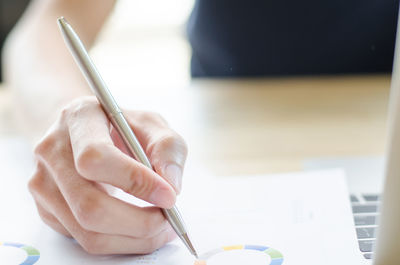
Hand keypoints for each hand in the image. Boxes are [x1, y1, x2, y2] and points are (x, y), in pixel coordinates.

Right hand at [28, 96, 187, 253]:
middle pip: (89, 204)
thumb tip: (171, 186)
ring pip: (87, 231)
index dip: (134, 181)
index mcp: (79, 118)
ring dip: (133, 239)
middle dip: (139, 222)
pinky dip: (120, 242)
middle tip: (169, 220)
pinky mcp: (46, 209)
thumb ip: (168, 148)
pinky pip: (84, 239)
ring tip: (160, 227)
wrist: (90, 133)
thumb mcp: (152, 124)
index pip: (96, 158)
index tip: (169, 196)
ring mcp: (43, 183)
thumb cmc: (123, 128)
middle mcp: (52, 151)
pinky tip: (139, 228)